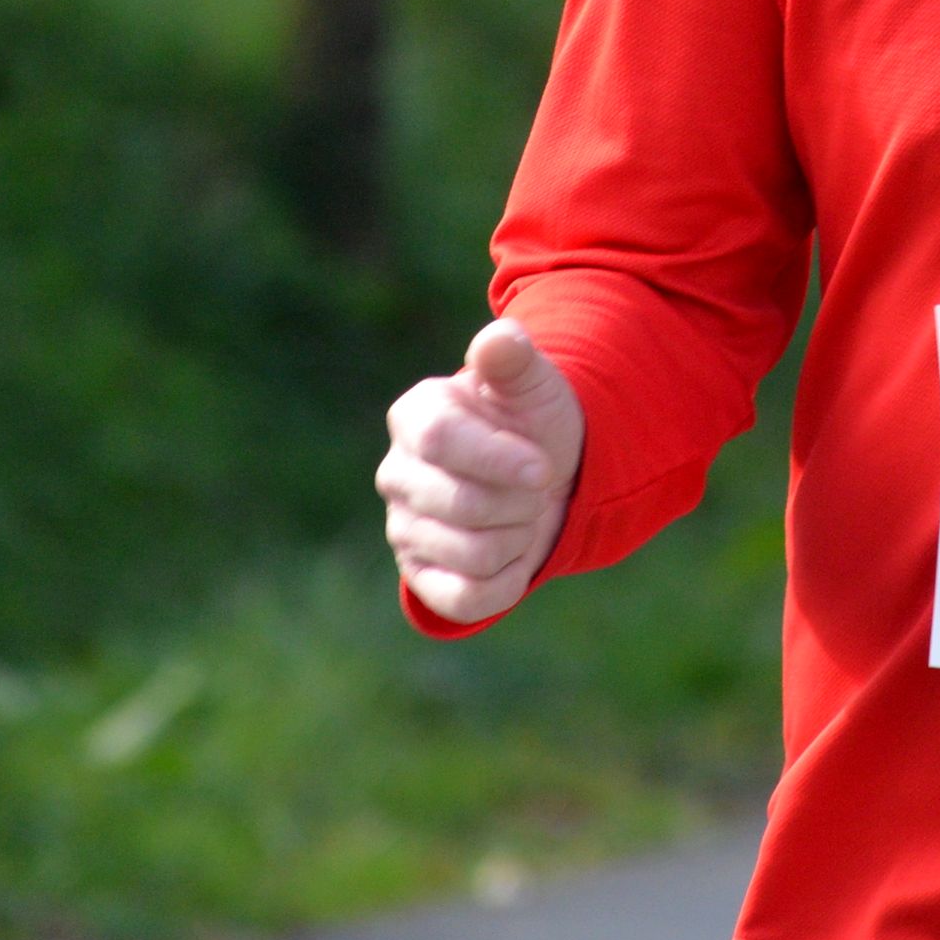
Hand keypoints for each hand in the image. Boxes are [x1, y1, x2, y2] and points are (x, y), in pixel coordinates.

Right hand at [377, 318, 585, 624]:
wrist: (537, 476)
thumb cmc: (529, 421)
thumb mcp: (530, 382)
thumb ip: (512, 358)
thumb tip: (499, 338)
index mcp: (414, 417)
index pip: (440, 441)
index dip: (497, 460)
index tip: (542, 469)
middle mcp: (397, 474)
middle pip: (461, 505)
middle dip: (520, 502)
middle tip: (536, 488)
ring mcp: (402, 529)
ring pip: (473, 555)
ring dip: (520, 539)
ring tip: (522, 515)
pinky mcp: (419, 577)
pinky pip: (465, 600)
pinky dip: (507, 582)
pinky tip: (514, 556)